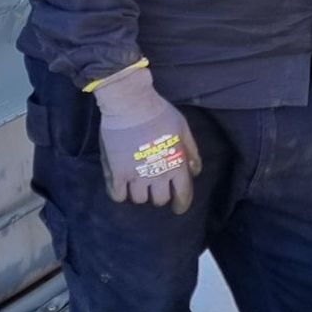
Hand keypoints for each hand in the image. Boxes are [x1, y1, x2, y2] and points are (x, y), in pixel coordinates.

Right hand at [92, 67, 201, 213]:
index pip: (183, 196)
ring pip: (139, 200)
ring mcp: (136, 177)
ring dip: (140, 193)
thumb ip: (191, 151)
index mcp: (176, 165)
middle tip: (155, 184)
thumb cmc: (159, 113)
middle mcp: (157, 175)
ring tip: (138, 182)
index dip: (181, 204)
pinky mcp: (117, 174)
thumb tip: (195, 171)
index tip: (178, 206)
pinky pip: (117, 196)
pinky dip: (120, 193)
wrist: (130, 104)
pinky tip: (122, 184)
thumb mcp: (183, 128)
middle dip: (160, 194)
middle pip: (159, 200)